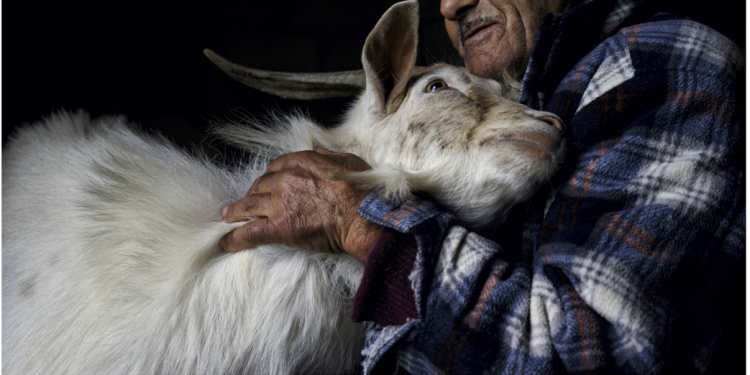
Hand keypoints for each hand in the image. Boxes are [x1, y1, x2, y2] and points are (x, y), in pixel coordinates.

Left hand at [219, 148, 381, 262]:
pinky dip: (235, 238)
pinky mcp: (278, 227)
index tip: (268, 185)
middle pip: (260, 185)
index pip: (276, 167)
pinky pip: (249, 232)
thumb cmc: (362, 191)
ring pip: (248, 205)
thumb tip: (318, 150)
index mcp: (301, 161)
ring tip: (227, 217)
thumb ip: (328, 155)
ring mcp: (279, 203)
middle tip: (248, 202)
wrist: (362, 217)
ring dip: (235, 211)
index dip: (270, 177)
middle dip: (253, 193)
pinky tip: (225, 243)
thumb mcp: (348, 162)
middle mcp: (285, 179)